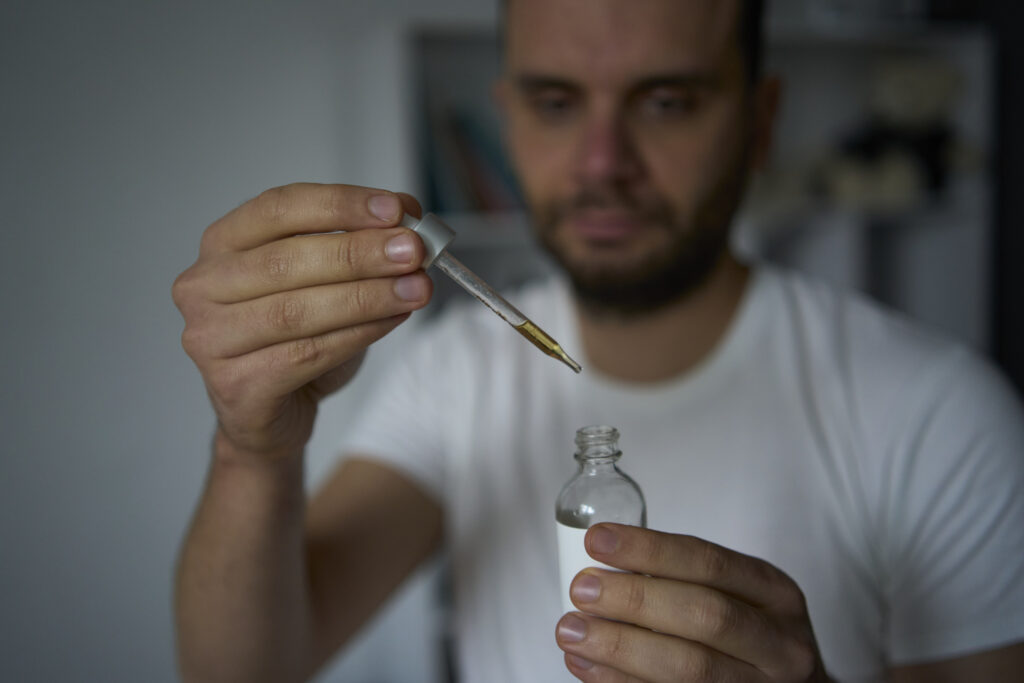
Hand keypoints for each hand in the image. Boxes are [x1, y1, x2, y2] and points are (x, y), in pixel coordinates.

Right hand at [172, 183, 430, 460]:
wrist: (271, 414)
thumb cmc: (296, 338)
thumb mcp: (325, 279)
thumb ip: (357, 243)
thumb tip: (409, 215)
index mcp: (222, 243)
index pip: (279, 208)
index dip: (340, 205)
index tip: (395, 209)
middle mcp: (204, 285)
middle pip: (287, 260)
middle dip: (360, 252)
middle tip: (414, 250)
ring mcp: (211, 337)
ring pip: (297, 310)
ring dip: (367, 296)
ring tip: (416, 288)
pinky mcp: (234, 385)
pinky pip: (305, 355)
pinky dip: (358, 334)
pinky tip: (393, 320)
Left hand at [555, 524, 831, 681]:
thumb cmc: (748, 636)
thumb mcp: (739, 597)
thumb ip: (683, 580)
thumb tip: (603, 565)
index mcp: (774, 594)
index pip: (709, 562)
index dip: (650, 550)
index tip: (598, 540)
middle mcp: (778, 644)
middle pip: (705, 616)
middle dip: (635, 599)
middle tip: (583, 589)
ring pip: (689, 669)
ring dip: (620, 647)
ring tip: (572, 631)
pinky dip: (620, 682)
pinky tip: (586, 665)